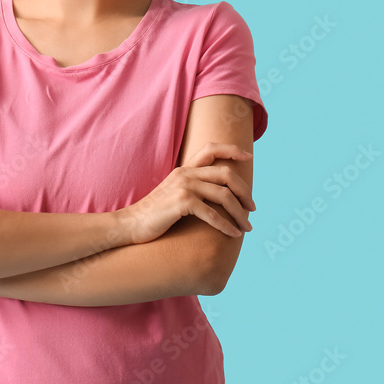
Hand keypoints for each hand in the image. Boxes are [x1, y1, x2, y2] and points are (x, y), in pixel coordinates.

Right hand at [118, 142, 254, 243]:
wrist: (131, 224)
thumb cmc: (155, 214)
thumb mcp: (174, 193)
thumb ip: (192, 187)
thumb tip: (217, 194)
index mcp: (185, 169)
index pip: (212, 149)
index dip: (232, 150)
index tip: (248, 156)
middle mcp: (186, 174)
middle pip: (226, 174)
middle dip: (245, 191)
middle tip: (252, 208)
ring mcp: (183, 187)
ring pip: (224, 195)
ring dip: (240, 213)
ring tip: (247, 227)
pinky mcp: (181, 203)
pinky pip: (213, 214)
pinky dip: (226, 225)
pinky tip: (234, 234)